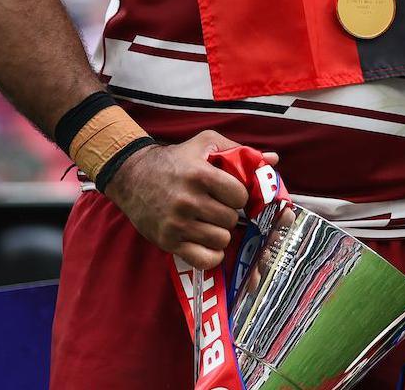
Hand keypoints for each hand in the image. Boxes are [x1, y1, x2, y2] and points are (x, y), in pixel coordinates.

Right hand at [103, 130, 277, 269]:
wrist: (132, 176)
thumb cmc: (176, 159)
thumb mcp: (206, 144)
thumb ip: (241, 151)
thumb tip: (273, 160)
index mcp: (200, 175)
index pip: (240, 196)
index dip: (239, 196)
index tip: (229, 193)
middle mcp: (188, 201)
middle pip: (231, 219)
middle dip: (229, 214)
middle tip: (217, 208)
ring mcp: (176, 224)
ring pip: (221, 239)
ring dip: (220, 233)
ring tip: (209, 222)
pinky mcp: (167, 242)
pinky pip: (204, 259)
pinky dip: (211, 254)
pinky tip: (206, 242)